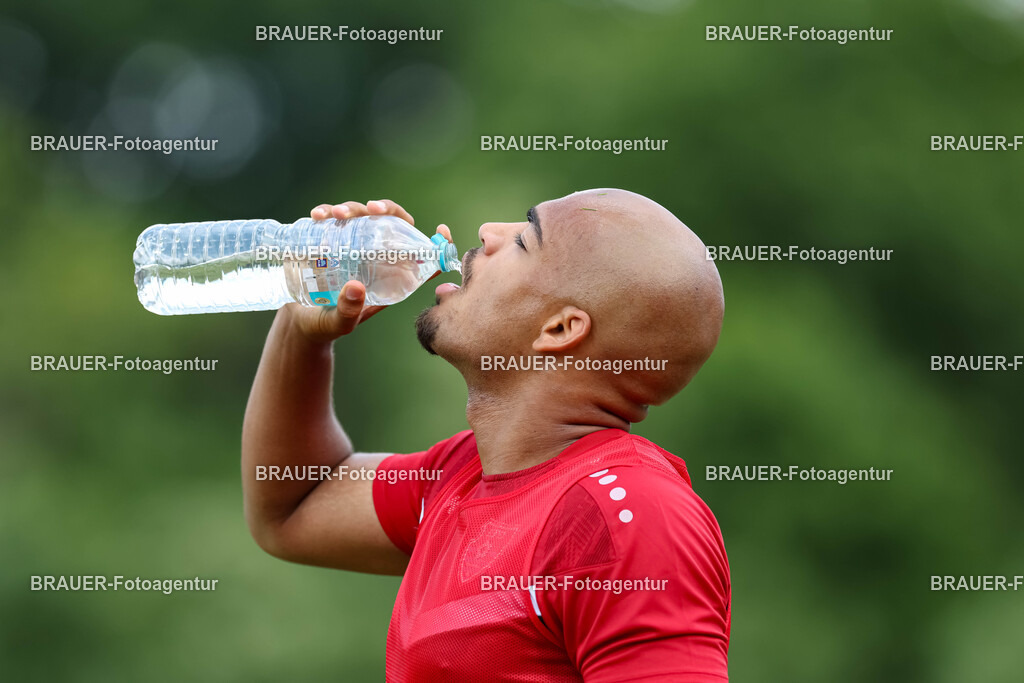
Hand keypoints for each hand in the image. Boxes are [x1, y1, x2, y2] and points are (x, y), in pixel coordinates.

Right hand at [284, 199, 451, 342]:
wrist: (295, 322)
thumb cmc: (325, 325)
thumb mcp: (340, 323)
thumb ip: (349, 311)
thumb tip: (355, 288)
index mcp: (387, 274)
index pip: (416, 249)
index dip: (433, 239)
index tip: (442, 229)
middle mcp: (372, 255)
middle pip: (387, 221)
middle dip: (382, 208)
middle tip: (370, 210)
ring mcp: (350, 244)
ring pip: (359, 215)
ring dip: (350, 208)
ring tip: (334, 214)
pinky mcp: (326, 239)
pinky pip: (330, 218)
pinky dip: (325, 212)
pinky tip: (317, 216)